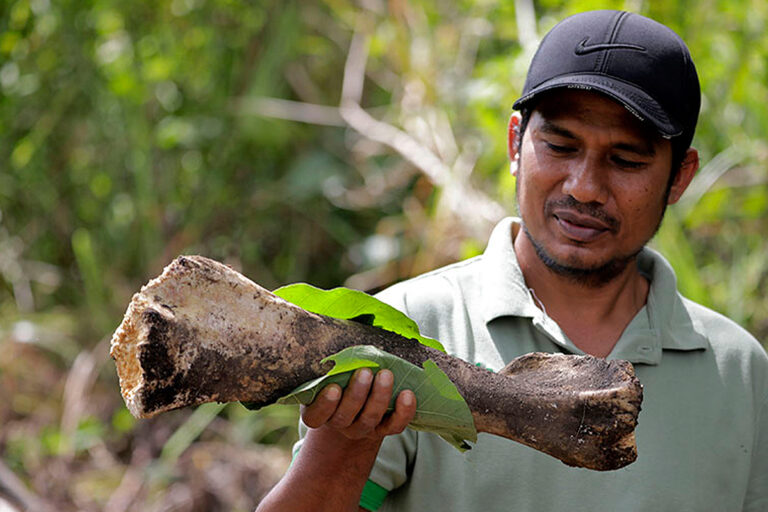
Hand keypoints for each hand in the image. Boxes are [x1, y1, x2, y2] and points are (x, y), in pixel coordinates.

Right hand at [301, 368, 416, 440]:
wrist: (355, 408)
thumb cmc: (338, 380)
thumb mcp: (327, 374)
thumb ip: (330, 363)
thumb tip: (338, 333)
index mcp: (319, 412)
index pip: (316, 415)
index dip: (324, 404)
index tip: (333, 388)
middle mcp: (339, 423)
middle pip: (344, 416)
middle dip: (356, 394)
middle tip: (365, 372)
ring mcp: (362, 428)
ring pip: (370, 419)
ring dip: (379, 397)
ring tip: (386, 374)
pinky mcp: (383, 429)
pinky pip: (394, 425)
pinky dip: (403, 412)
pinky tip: (408, 394)